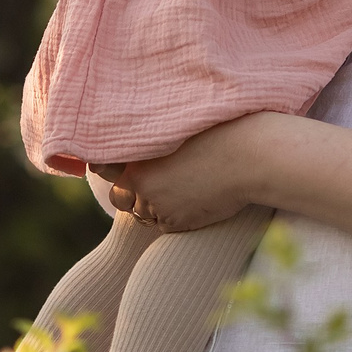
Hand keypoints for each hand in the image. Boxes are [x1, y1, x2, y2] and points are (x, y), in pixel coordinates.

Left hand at [92, 115, 267, 232]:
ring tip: (184, 186)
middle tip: (155, 180)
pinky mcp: (176, 222)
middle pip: (118, 197)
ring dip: (155, 205)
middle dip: (130, 193)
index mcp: (136, 154)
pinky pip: (166, 225)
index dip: (107, 167)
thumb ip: (150, 138)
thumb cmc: (219, 133)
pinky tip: (196, 199)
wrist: (249, 157)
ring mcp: (158, 205)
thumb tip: (131, 145)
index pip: (101, 167)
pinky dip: (176, 217)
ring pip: (144, 213)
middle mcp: (140, 182)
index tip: (113, 166)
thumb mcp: (175, 127)